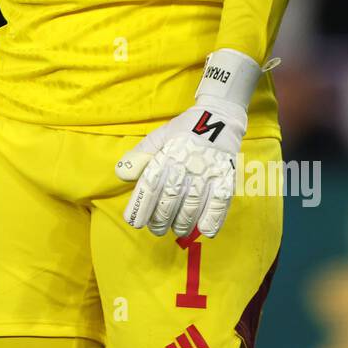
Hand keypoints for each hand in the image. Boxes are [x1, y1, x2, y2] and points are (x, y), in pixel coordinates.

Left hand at [115, 49, 260, 239]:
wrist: (219, 116)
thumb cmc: (184, 130)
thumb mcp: (159, 137)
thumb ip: (140, 156)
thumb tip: (121, 173)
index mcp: (167, 155)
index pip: (150, 185)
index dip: (141, 207)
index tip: (135, 222)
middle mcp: (186, 165)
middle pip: (169, 200)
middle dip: (160, 220)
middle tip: (156, 229)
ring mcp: (208, 172)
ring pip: (192, 206)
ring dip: (182, 223)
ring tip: (176, 230)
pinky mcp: (227, 177)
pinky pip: (220, 203)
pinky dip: (212, 220)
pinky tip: (204, 230)